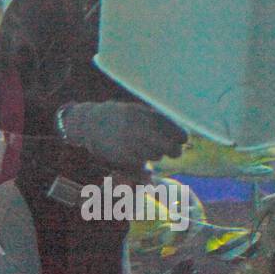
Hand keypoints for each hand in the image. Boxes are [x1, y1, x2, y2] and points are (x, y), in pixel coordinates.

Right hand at [58, 101, 185, 170]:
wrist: (90, 123)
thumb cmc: (120, 117)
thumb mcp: (139, 111)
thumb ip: (160, 121)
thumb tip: (184, 135)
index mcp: (149, 115)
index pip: (179, 133)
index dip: (180, 137)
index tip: (179, 139)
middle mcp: (143, 128)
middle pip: (172, 148)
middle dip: (174, 151)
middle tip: (171, 151)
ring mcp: (134, 143)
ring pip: (157, 155)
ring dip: (154, 153)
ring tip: (143, 146)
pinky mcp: (124, 155)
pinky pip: (142, 162)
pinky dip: (140, 159)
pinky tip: (132, 151)